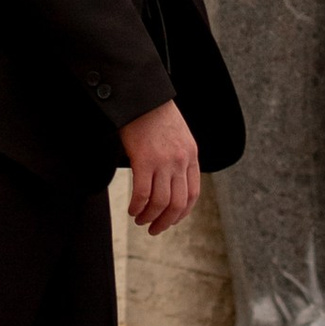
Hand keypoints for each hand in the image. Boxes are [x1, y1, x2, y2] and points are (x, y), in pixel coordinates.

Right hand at [121, 99, 199, 234]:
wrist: (142, 96)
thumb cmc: (155, 114)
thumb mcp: (177, 136)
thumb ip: (178, 157)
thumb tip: (171, 182)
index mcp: (191, 156)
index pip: (193, 194)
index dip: (182, 213)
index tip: (171, 220)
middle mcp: (181, 161)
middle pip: (178, 204)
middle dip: (166, 222)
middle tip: (154, 229)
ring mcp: (164, 161)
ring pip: (160, 202)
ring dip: (149, 217)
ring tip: (140, 220)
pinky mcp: (144, 160)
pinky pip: (142, 193)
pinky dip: (137, 206)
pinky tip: (131, 209)